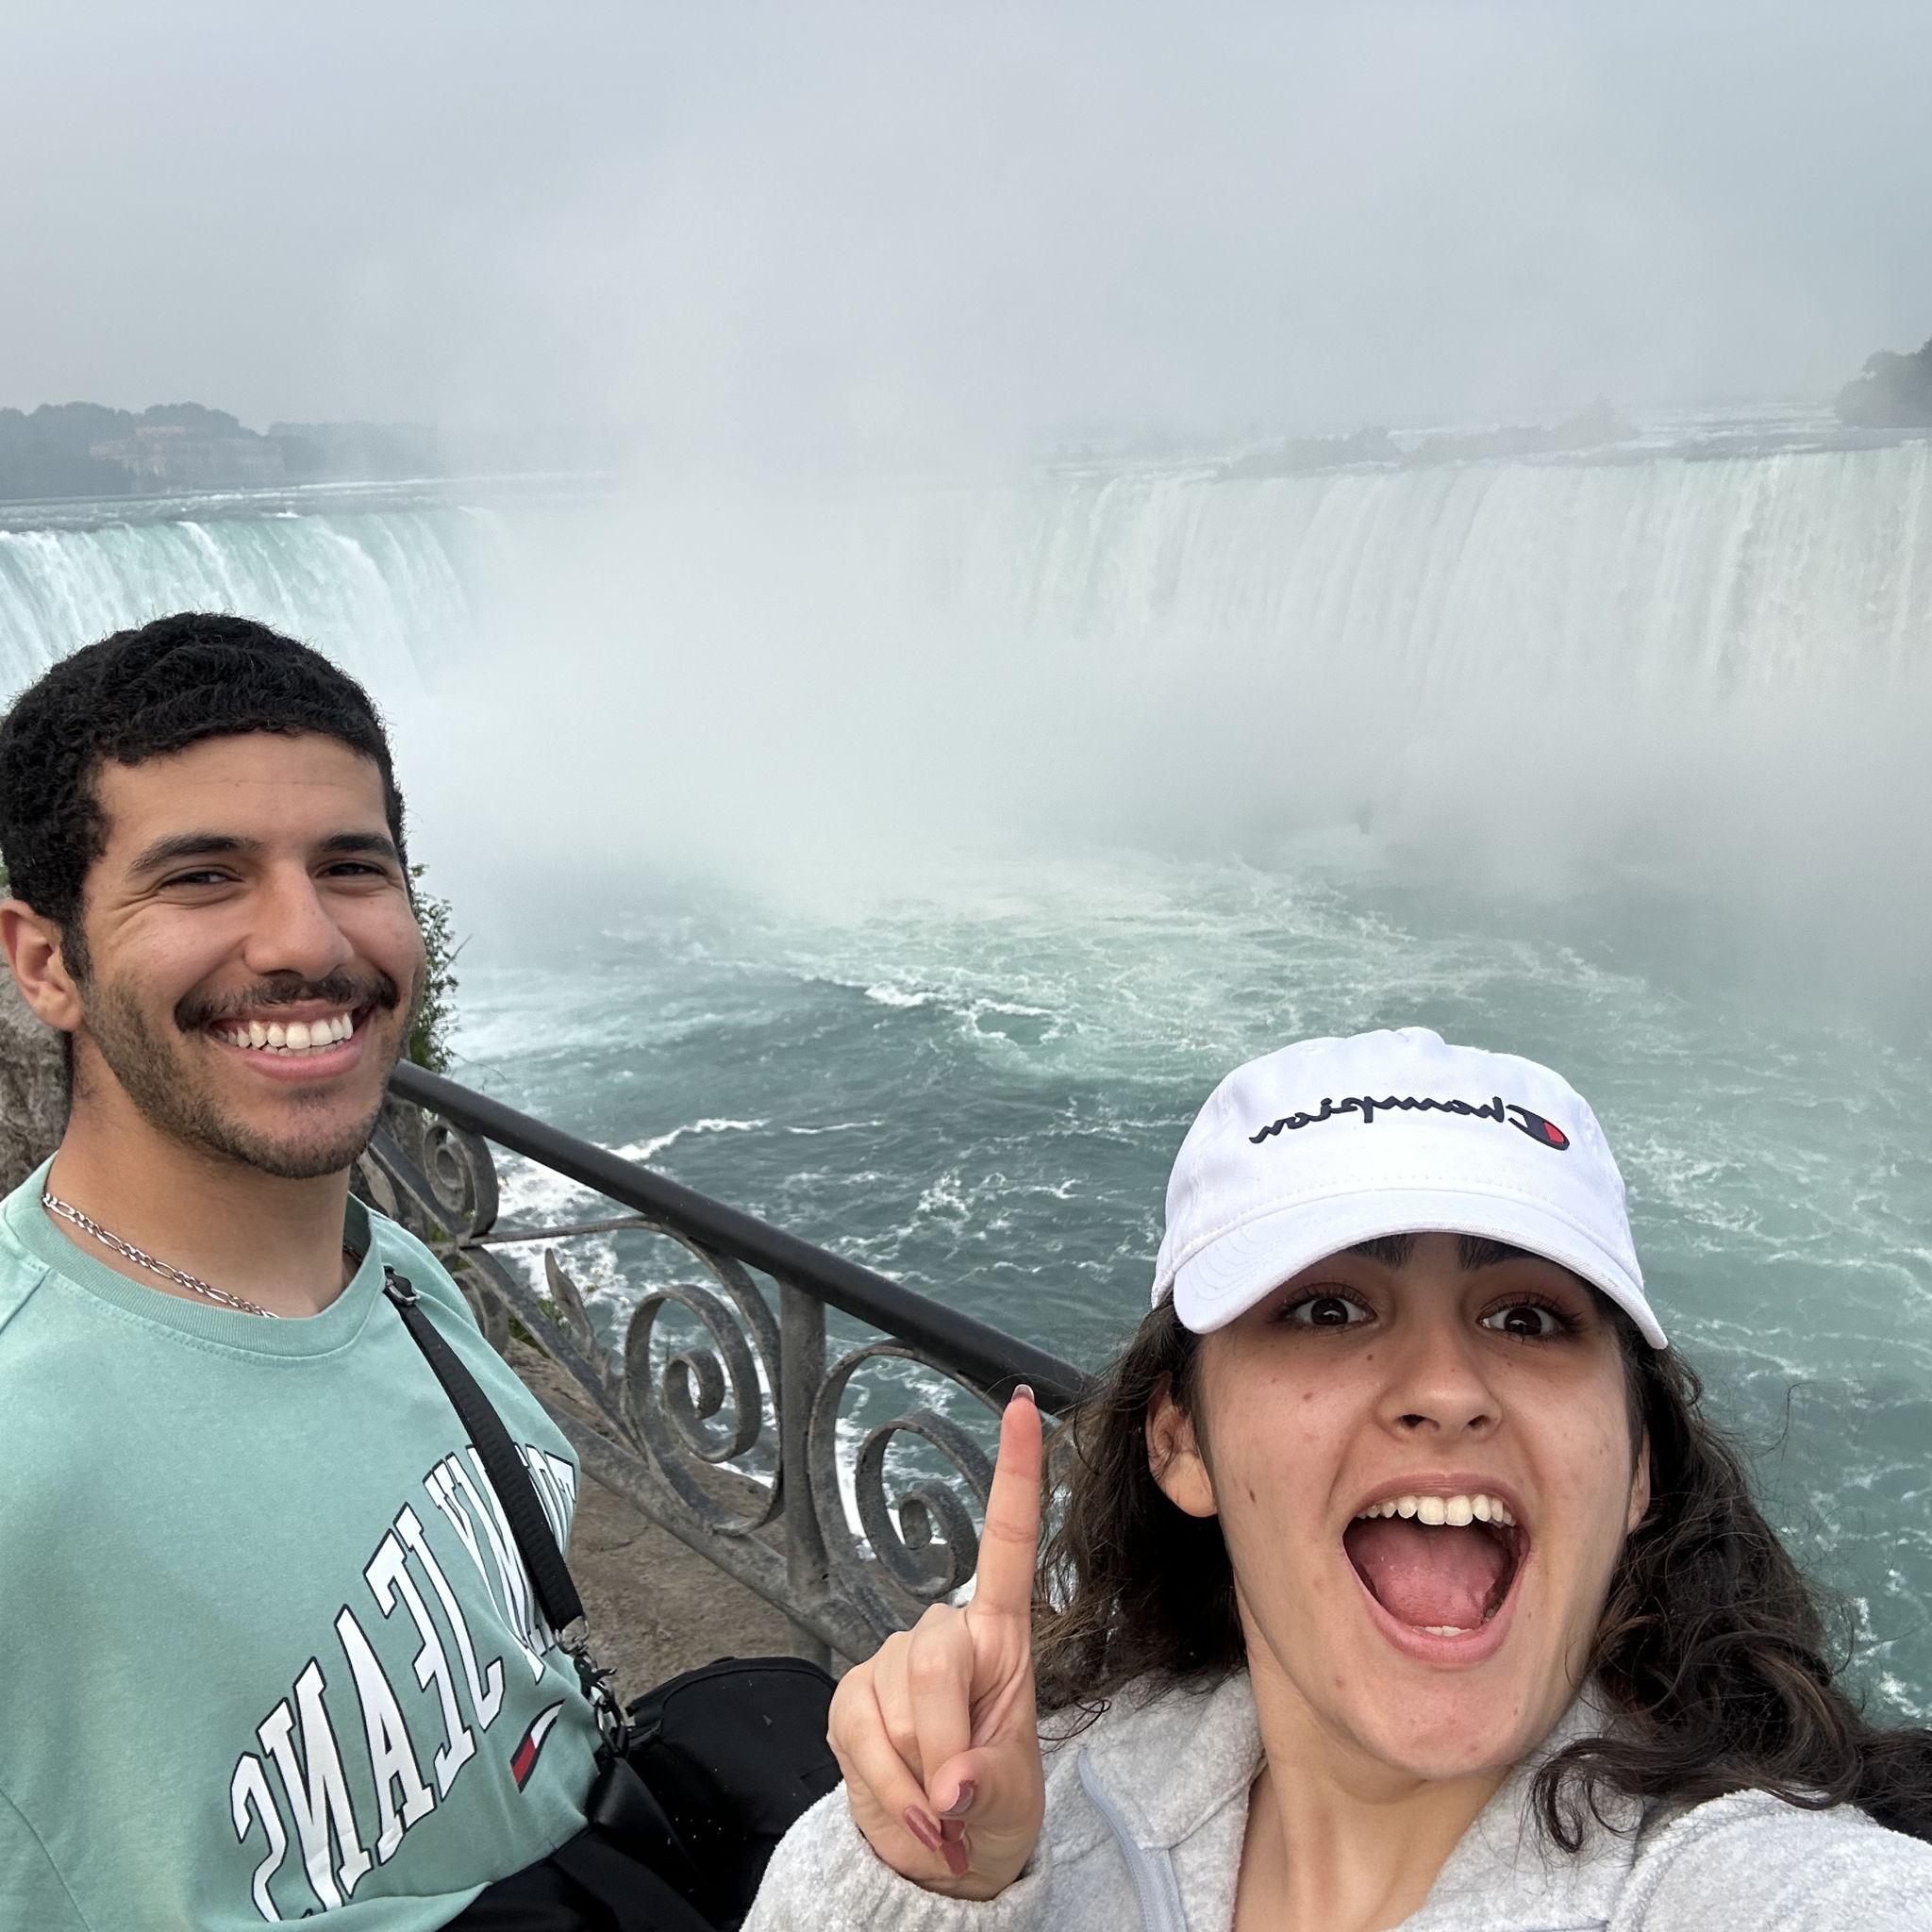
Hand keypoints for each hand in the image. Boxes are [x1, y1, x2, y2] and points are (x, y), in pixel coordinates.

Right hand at [826, 1385, 1045, 1899]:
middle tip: (957, 1797)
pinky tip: (904, 1803)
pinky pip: (859, 1739)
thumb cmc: (989, 1807)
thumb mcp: (1011, 1802)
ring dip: (915, 1778)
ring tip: (936, 1803)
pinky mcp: (848, 1696)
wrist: (937, 1856)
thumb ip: (987, 1786)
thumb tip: (950, 1784)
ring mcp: (889, 1661)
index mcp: (1002, 1636)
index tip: (1026, 1404)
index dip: (1016, 1473)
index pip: (1009, 1541)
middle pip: (935, 1660)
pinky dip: (884, 1790)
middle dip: (944, 1741)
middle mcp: (945, 1633)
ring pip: (894, 1708)